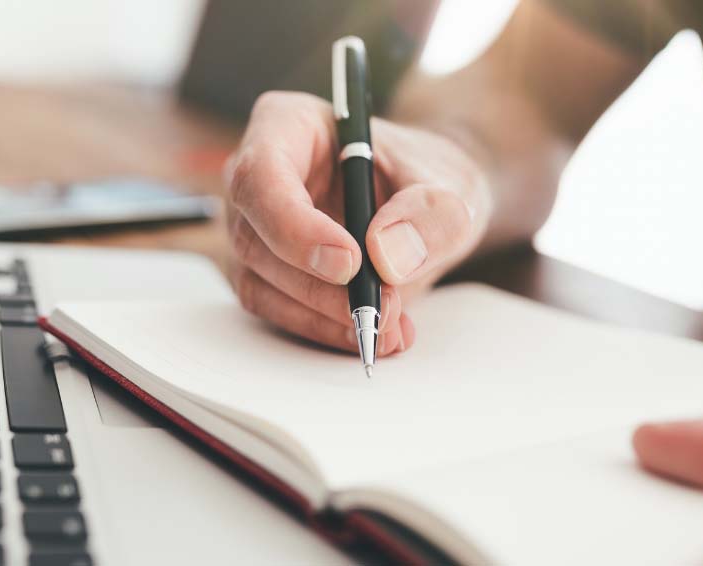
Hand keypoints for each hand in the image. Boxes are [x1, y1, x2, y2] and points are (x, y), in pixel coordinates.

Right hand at [224, 91, 491, 354]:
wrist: (426, 207)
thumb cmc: (426, 177)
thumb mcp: (449, 185)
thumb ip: (428, 213)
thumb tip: (386, 255)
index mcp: (287, 125)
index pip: (261, 175)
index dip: (295, 225)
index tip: (349, 262)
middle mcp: (256, 175)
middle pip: (256, 237)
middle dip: (320, 284)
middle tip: (385, 307)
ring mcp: (253, 227)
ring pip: (260, 282)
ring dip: (324, 315)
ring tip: (391, 325)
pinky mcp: (263, 272)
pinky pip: (276, 311)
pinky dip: (324, 329)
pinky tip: (376, 331)